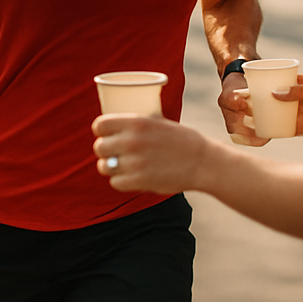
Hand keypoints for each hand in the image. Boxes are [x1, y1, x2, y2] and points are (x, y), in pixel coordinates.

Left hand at [92, 114, 209, 193]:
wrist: (203, 162)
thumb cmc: (183, 140)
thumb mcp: (160, 121)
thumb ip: (140, 121)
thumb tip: (124, 118)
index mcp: (136, 122)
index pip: (100, 125)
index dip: (101, 131)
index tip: (106, 135)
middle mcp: (132, 140)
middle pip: (99, 147)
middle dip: (105, 151)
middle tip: (115, 153)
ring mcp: (134, 162)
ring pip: (104, 167)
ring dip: (110, 168)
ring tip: (121, 167)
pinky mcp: (139, 181)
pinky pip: (115, 183)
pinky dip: (121, 182)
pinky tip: (130, 178)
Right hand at [222, 74, 302, 143]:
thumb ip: (297, 90)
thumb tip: (274, 93)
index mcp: (292, 84)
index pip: (270, 83)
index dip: (256, 86)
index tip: (243, 89)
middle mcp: (289, 99)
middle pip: (267, 100)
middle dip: (253, 103)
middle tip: (239, 107)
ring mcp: (293, 113)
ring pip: (271, 115)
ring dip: (259, 117)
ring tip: (243, 120)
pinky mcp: (297, 127)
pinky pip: (279, 129)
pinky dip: (269, 131)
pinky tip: (258, 133)